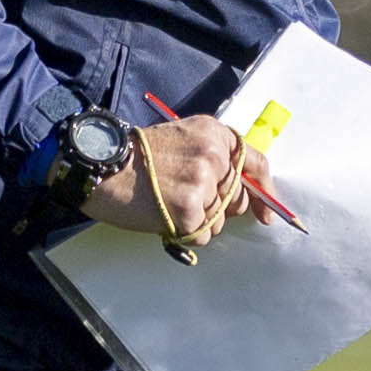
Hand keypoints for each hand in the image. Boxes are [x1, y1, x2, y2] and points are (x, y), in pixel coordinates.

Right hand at [85, 117, 257, 247]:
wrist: (102, 167)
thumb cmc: (137, 156)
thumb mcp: (182, 138)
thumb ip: (213, 156)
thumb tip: (241, 191)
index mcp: (215, 135)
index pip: (255, 164)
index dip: (263, 192)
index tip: (267, 211)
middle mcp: (214, 157)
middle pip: (237, 199)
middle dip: (218, 207)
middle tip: (185, 199)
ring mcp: (204, 184)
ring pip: (219, 221)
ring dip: (198, 221)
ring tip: (167, 202)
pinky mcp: (190, 210)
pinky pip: (201, 235)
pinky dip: (184, 234)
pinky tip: (163, 215)